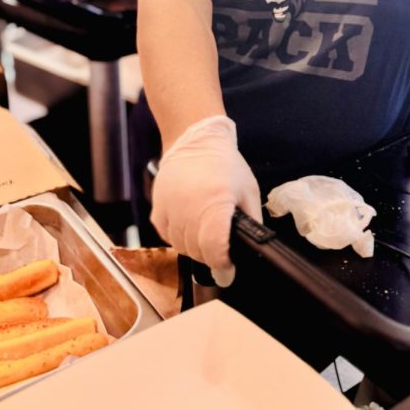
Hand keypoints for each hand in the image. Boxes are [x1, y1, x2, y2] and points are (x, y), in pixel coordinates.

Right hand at [150, 116, 261, 286]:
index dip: (223, 264)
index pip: (214, 250)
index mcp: (215, 205)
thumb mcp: (248, 192)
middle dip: (211, 255)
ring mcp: (169, 210)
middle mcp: (188, 210)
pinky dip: (179, 237)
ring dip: (194, 247)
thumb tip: (250, 253)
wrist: (196, 141)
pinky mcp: (156, 210)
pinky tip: (189, 223)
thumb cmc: (226, 165)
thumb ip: (252, 224)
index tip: (229, 267)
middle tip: (220, 244)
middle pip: (198, 253)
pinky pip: (167, 237)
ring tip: (205, 230)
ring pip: (181, 248)